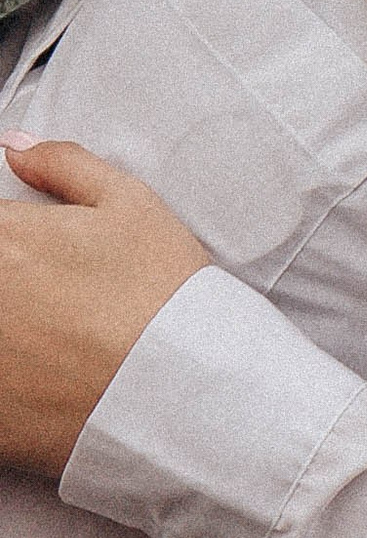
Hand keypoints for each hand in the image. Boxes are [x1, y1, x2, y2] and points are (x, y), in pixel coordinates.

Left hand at [0, 137, 210, 481]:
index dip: (13, 239)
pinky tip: (44, 380)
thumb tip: (16, 147)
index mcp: (3, 237)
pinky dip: (13, 379)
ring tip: (48, 340)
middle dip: (13, 284)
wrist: (179, 390)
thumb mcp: (131, 205)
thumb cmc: (161, 296)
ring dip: (12, 328)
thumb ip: (63, 164)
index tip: (32, 257)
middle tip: (49, 302)